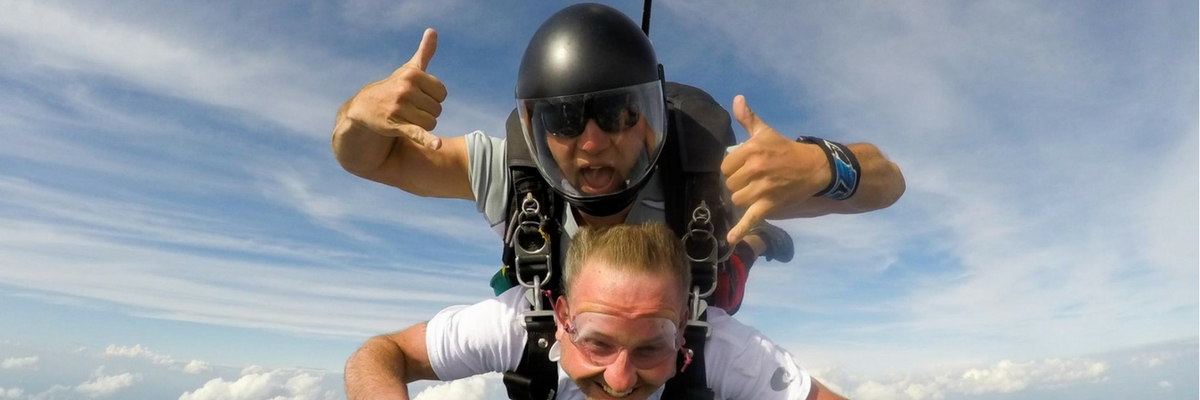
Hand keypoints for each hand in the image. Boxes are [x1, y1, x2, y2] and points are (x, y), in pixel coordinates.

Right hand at [344, 28, 447, 148]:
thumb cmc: (393, 88)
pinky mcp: (396, 125)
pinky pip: (417, 132)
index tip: (419, 97)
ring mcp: (400, 107)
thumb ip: (424, 52)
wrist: (364, 108)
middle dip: (426, 112)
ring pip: (431, 123)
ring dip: (422, 125)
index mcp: (413, 75)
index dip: (432, 98)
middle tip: (410, 109)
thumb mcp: (408, 69)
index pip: (441, 93)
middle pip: (437, 109)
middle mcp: (406, 89)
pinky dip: (427, 140)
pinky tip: (437, 145)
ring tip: (406, 118)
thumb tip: (433, 31)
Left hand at [721, 95, 829, 244]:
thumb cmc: (786, 150)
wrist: (814, 167)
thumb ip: (748, 119)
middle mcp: (755, 168)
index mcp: (751, 150)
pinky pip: (751, 218)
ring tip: (754, 192)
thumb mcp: (766, 132)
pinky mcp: (770, 204)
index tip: (743, 168)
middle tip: (752, 180)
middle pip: (730, 184)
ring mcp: (762, 188)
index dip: (732, 169)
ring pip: (737, 199)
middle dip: (738, 183)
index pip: (725, 166)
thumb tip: (737, 99)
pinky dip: (740, 230)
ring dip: (742, 198)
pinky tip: (731, 239)